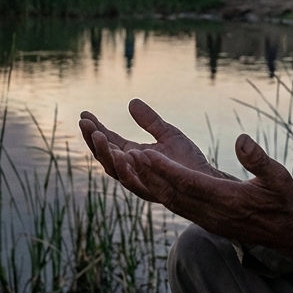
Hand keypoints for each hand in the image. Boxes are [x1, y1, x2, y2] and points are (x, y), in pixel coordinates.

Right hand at [79, 99, 227, 202]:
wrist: (207, 180)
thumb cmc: (187, 159)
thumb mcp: (168, 133)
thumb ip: (150, 121)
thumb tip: (131, 102)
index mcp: (132, 156)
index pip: (108, 141)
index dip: (95, 128)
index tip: (84, 113)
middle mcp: (132, 170)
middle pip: (105, 156)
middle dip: (93, 140)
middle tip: (84, 122)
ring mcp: (140, 181)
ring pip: (115, 170)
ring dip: (105, 153)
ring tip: (98, 135)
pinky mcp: (151, 190)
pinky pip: (134, 182)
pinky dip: (126, 169)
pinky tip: (123, 153)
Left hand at [119, 133, 292, 260]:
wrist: (289, 235)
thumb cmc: (286, 203)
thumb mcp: (280, 178)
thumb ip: (259, 160)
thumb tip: (241, 139)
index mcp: (228, 201)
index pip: (188, 184)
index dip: (164, 169)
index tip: (144, 153)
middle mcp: (212, 213)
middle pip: (172, 193)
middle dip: (148, 175)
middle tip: (125, 154)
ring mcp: (207, 220)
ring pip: (171, 201)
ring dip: (149, 183)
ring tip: (131, 163)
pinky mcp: (205, 221)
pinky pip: (177, 206)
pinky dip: (160, 191)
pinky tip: (150, 179)